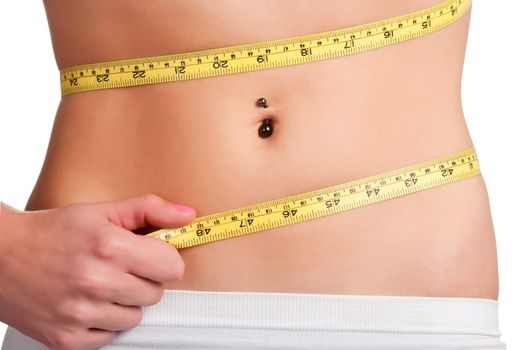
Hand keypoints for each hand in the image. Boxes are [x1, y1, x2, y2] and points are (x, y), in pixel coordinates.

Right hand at [0, 194, 195, 349]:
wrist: (0, 257)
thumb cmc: (53, 231)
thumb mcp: (101, 211)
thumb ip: (149, 210)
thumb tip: (188, 216)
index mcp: (109, 246)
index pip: (172, 267)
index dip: (164, 259)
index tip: (151, 254)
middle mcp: (96, 282)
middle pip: (156, 293)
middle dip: (144, 279)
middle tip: (120, 267)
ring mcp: (80, 314)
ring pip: (136, 317)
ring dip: (125, 302)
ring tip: (101, 284)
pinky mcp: (67, 338)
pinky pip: (111, 335)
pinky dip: (104, 321)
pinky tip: (87, 302)